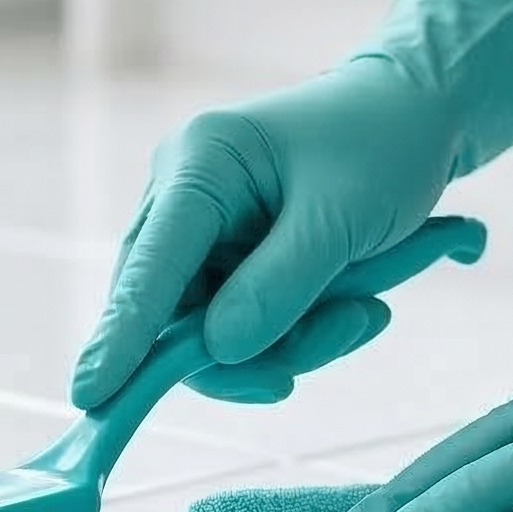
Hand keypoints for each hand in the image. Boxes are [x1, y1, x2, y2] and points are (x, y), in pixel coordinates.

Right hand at [70, 0, 512, 409]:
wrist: (421, 115)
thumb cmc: (384, 145)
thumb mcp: (341, 219)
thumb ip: (279, 287)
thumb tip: (219, 351)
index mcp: (200, 164)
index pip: (149, 266)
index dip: (121, 337)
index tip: (91, 396)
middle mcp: (185, 195)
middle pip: (174, 311)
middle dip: (246, 350)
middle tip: (325, 352)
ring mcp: (205, 230)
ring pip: (215, 330)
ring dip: (290, 343)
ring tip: (366, 313)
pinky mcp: (232, 256)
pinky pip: (245, 323)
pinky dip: (299, 332)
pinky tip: (357, 307)